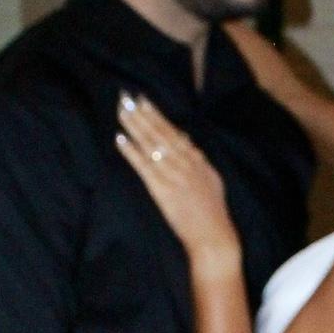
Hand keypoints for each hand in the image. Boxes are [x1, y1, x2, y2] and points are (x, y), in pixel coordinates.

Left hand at [115, 94, 238, 269]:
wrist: (213, 236)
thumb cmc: (213, 213)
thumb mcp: (212, 181)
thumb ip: (199, 161)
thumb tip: (187, 142)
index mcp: (197, 160)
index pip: (174, 132)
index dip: (157, 115)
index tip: (144, 100)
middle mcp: (184, 163)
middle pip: (160, 132)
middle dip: (142, 113)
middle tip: (126, 96)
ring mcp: (173, 175)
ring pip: (151, 144)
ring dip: (135, 126)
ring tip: (121, 110)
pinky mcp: (162, 189)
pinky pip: (144, 166)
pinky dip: (131, 151)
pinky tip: (120, 139)